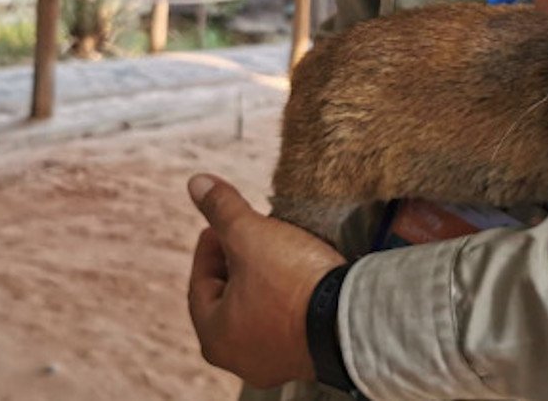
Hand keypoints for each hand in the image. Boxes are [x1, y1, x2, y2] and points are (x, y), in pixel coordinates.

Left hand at [186, 174, 345, 386]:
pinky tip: (300, 278)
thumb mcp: (251, 235)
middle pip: (229, 299)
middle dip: (236, 265)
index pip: (201, 282)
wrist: (351, 320)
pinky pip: (287, 324)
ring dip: (262, 283)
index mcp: (214, 335)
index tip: (223, 224)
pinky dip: (287, 301)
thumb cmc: (291, 281)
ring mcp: (274, 365)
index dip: (209, 246)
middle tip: (249, 235)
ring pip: (258, 312)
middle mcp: (239, 360)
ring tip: (276, 252)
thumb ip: (222, 209)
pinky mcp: (305, 360)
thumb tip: (196, 183)